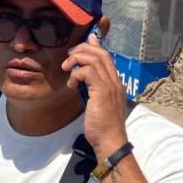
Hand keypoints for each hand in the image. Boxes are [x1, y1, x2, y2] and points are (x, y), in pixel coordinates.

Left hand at [61, 32, 128, 158]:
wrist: (110, 142)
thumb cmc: (103, 127)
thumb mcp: (98, 104)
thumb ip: (94, 89)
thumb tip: (85, 79)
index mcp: (115, 84)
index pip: (107, 57)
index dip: (95, 46)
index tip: (86, 40)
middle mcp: (115, 82)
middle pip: (101, 53)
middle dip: (83, 49)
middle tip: (70, 55)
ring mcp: (110, 86)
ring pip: (94, 59)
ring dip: (77, 59)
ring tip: (66, 68)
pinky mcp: (102, 91)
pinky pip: (88, 72)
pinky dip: (76, 74)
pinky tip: (71, 85)